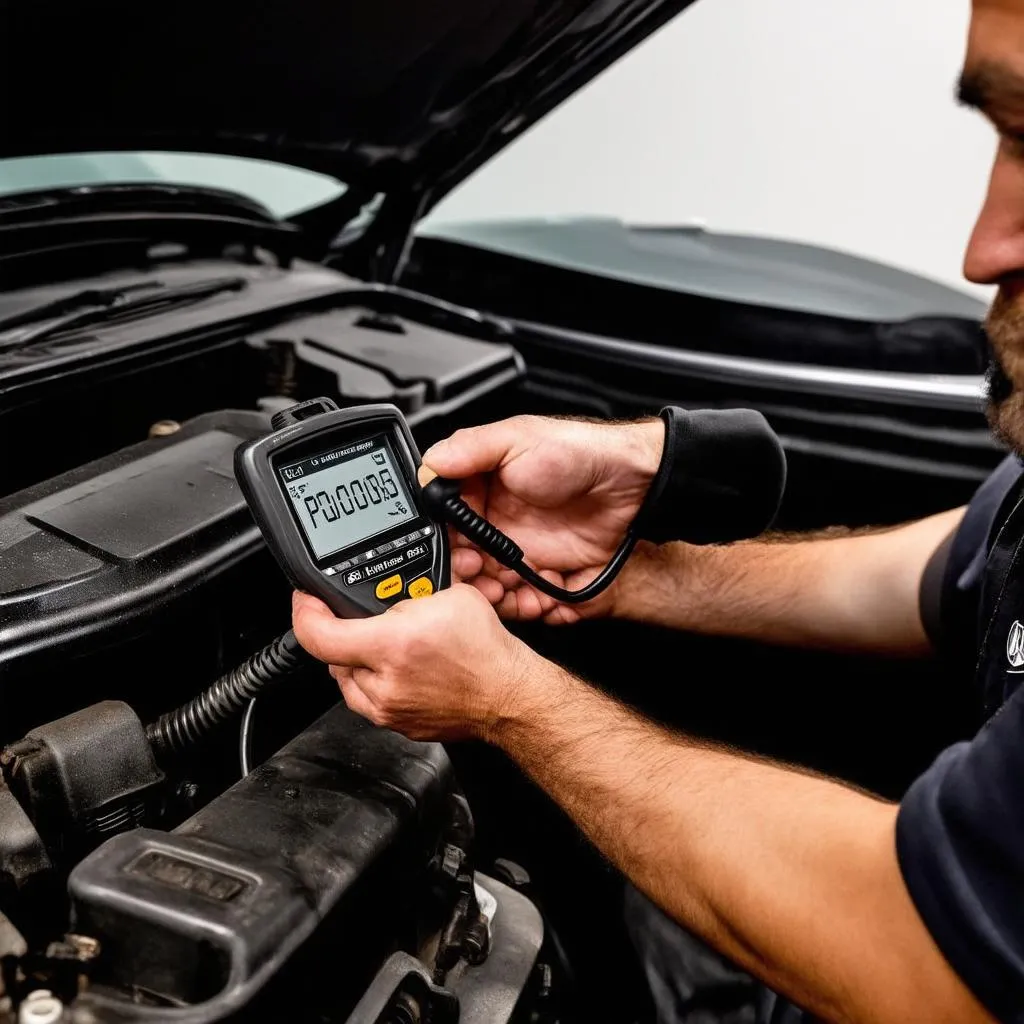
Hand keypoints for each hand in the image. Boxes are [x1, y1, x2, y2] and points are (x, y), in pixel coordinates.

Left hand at [291, 586, 540, 741]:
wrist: (508, 695)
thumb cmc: (486, 651)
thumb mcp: (448, 596)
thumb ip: (406, 593)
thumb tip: (386, 592)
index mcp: (391, 646)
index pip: (318, 635)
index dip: (305, 612)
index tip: (306, 601)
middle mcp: (383, 683)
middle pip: (332, 656)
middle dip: (343, 633)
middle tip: (366, 621)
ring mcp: (388, 710)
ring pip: (347, 680)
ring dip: (357, 660)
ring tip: (385, 645)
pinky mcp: (397, 725)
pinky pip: (369, 700)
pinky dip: (375, 682)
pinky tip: (399, 669)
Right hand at [421, 415, 663, 622]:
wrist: (634, 485)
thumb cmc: (580, 453)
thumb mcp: (517, 438)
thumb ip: (468, 449)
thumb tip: (428, 464)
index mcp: (481, 493)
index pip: (444, 527)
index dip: (443, 544)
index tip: (452, 551)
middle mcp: (497, 527)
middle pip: (463, 565)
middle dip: (465, 576)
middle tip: (478, 572)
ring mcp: (521, 555)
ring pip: (490, 590)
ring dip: (492, 597)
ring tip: (503, 590)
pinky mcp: (547, 578)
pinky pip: (526, 604)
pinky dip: (526, 609)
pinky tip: (535, 599)